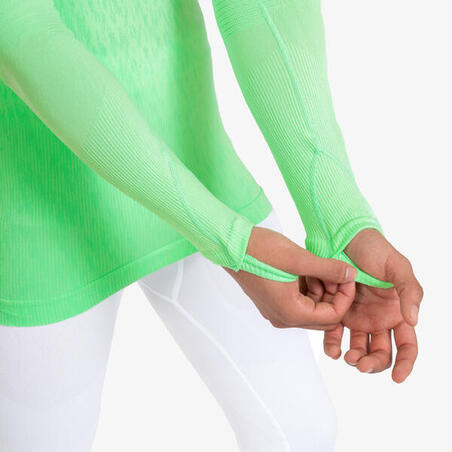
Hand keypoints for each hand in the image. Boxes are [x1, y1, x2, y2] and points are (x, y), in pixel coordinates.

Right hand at [224, 226, 356, 330]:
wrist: (233, 246)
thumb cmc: (259, 252)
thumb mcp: (299, 258)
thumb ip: (329, 268)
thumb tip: (351, 274)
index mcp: (290, 313)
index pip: (332, 316)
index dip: (345, 297)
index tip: (348, 276)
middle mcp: (283, 318)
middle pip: (322, 316)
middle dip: (333, 294)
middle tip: (335, 271)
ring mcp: (276, 310)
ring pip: (311, 308)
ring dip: (320, 289)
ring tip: (318, 267)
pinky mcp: (272, 301)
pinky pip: (298, 301)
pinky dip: (308, 288)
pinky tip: (306, 269)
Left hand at [322, 229, 422, 382]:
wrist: (344, 238)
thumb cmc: (374, 250)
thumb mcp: (398, 266)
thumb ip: (410, 292)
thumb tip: (413, 321)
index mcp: (397, 312)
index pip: (407, 344)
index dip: (405, 363)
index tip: (397, 377)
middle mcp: (378, 318)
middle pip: (381, 352)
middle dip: (373, 363)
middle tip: (361, 364)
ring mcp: (356, 317)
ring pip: (358, 348)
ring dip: (354, 357)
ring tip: (347, 357)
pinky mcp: (336, 312)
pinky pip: (335, 335)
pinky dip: (333, 345)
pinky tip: (332, 349)